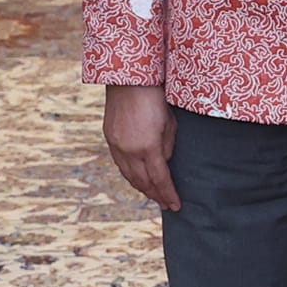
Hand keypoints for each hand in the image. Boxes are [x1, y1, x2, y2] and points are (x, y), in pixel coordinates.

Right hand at [102, 84, 178, 209]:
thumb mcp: (170, 123)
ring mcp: (117, 145)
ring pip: (129, 176)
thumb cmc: (155, 98)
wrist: (129, 80)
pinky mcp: (109, 138)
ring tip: (153, 195)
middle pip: (143, 183)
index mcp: (148, 147)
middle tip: (165, 204)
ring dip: (142, 188)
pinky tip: (137, 178)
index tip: (176, 205)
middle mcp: (130, 151)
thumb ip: (168, 147)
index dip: (168, 194)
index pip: (160, 179)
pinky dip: (130, 175)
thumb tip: (164, 163)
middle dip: (155, 195)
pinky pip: (120, 165)